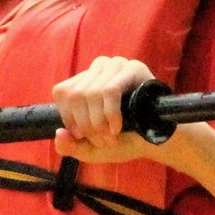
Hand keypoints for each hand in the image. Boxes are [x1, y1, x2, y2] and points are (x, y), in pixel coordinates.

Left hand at [52, 57, 177, 166]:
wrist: (155, 140)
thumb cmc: (123, 141)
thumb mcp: (91, 149)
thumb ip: (71, 147)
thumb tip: (59, 134)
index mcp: (84, 80)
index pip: (62, 92)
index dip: (69, 117)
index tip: (84, 136)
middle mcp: (98, 67)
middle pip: (76, 95)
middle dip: (87, 125)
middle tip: (102, 141)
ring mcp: (116, 65)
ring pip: (91, 93)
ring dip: (99, 122)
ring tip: (111, 137)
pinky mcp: (133, 68)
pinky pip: (110, 90)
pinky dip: (110, 114)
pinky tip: (117, 127)